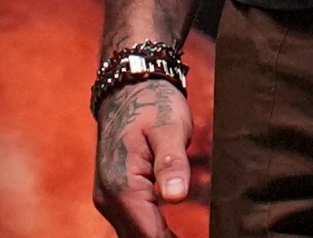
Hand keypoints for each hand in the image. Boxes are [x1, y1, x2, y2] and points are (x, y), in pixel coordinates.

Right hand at [93, 79, 194, 237]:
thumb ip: (172, 163)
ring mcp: (108, 200)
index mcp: (122, 186)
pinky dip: (152, 235)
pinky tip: (174, 235)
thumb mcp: (170, 128)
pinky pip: (133, 228)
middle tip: (204, 237)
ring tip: (190, 236)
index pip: (150, 237)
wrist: (128, 89)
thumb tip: (176, 197)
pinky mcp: (114, 198)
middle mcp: (109, 198)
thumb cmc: (153, 104)